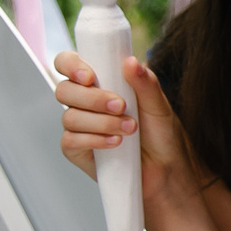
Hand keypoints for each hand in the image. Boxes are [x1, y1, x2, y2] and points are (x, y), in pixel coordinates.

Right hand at [55, 52, 197, 202]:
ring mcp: (79, 127)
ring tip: (129, 128)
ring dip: (101, 122)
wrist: (166, 169)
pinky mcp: (77, 150)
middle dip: (93, 99)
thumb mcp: (159, 105)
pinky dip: (94, 140)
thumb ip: (145, 83)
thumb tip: (130, 61)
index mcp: (99, 83)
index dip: (70, 66)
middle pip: (64, 90)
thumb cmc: (161, 134)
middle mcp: (84, 103)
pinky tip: (116, 143)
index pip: (68, 64)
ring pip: (70, 117)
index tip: (89, 77)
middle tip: (121, 106)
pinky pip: (71, 141)